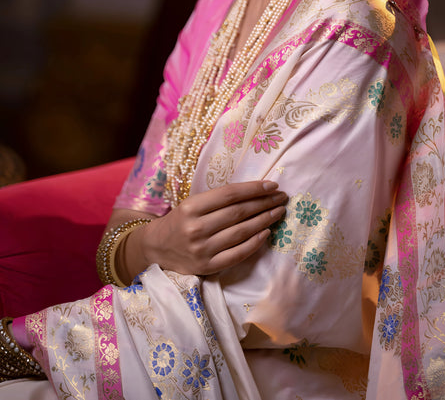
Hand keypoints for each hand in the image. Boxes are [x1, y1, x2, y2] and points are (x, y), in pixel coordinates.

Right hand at [139, 180, 286, 275]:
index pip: (229, 194)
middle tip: (282, 197)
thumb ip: (218, 200)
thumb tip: (254, 192)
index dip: (253, 189)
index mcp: (191, 207)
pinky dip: (254, 243)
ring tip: (279, 212)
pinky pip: (237, 254)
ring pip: (241, 232)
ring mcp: (202, 250)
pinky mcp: (207, 267)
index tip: (272, 184)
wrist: (155, 249)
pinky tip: (266, 233)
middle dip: (264, 203)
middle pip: (238, 212)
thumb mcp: (191, 204)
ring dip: (264, 220)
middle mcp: (196, 228)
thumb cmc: (179, 221)